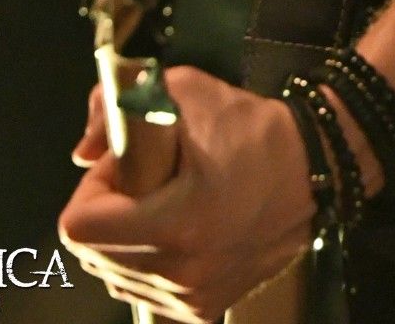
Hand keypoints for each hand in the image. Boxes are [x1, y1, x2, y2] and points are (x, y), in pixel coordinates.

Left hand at [60, 70, 315, 321]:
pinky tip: (172, 233)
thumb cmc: (251, 129)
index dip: (91, 188)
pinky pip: (145, 294)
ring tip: (158, 204)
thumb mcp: (187, 92)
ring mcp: (193, 298)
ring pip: (115, 277)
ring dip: (121, 241)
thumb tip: (82, 152)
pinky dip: (145, 265)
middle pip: (92, 255)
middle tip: (140, 180)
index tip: (121, 164)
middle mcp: (181, 273)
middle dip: (104, 212)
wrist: (313, 169)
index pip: (80, 228)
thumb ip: (121, 108)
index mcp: (176, 223)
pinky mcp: (206, 308)